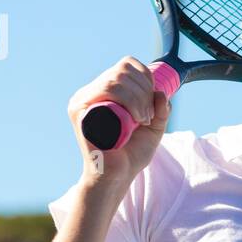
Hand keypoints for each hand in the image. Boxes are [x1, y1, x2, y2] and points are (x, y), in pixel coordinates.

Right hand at [67, 56, 171, 187]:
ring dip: (139, 98)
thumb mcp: (154, 128)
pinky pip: (107, 90)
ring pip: (116, 79)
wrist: (116, 176)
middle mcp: (90, 92)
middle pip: (123, 70)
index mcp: (104, 91)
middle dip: (144, 91)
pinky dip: (129, 101)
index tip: (153, 101)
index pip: (126, 65)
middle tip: (148, 116)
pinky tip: (136, 120)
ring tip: (143, 120)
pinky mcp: (80, 111)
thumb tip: (161, 92)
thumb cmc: (131, 153)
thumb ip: (161, 110)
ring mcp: (82, 101)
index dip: (145, 77)